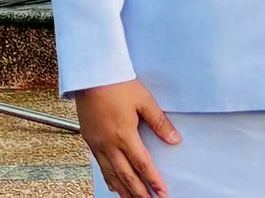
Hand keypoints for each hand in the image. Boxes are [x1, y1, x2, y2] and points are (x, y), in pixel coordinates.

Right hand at [74, 80, 180, 197]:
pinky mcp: (90, 141)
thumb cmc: (118, 86)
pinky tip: (114, 185)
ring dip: (123, 190)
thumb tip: (174, 140)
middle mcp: (109, 145)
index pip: (142, 164)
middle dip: (138, 192)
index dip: (152, 180)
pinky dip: (108, 179)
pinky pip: (100, 166)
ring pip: (111, 175)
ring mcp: (97, 145)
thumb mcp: (145, 101)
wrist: (91, 78)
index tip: (162, 192)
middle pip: (126, 175)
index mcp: (124, 135)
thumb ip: (159, 123)